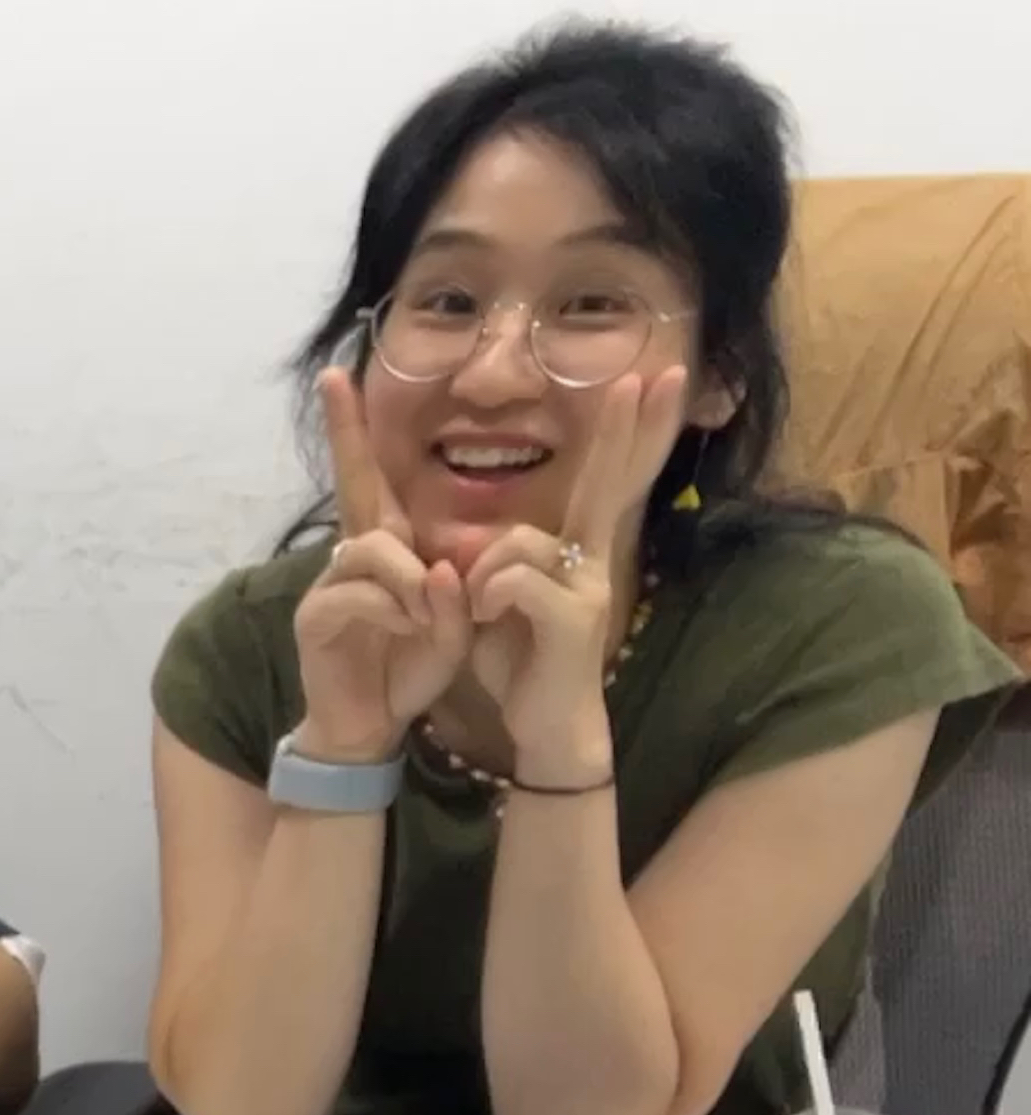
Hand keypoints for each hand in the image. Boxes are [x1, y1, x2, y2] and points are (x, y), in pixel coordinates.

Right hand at [293, 367, 472, 762]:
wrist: (370, 728)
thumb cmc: (410, 671)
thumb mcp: (453, 627)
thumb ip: (454, 595)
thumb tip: (437, 571)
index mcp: (387, 549)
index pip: (370, 479)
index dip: (352, 431)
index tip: (336, 376)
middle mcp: (353, 557)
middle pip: (357, 489)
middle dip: (347, 434)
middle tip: (334, 382)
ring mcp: (329, 585)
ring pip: (371, 548)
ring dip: (408, 578)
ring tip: (424, 615)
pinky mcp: (315, 618)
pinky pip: (358, 593)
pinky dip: (393, 609)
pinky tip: (406, 631)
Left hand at [462, 363, 683, 781]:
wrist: (543, 728)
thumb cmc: (521, 664)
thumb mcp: (501, 605)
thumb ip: (498, 566)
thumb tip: (473, 544)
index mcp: (575, 552)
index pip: (605, 480)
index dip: (628, 433)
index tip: (649, 381)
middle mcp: (591, 561)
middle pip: (610, 483)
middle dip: (629, 428)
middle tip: (652, 375)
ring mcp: (588, 588)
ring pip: (521, 543)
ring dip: (481, 573)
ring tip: (475, 611)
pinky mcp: (573, 619)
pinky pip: (515, 580)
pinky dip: (485, 595)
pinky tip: (480, 620)